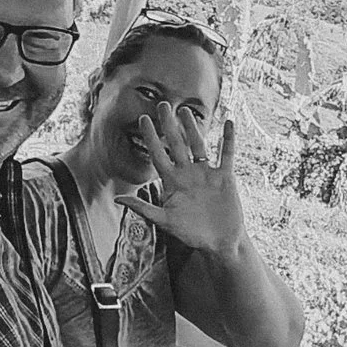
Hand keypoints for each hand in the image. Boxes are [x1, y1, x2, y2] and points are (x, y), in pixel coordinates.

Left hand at [119, 104, 247, 256]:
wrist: (218, 242)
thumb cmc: (190, 233)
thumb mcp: (165, 221)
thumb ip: (143, 208)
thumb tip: (118, 200)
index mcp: (172, 182)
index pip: (159, 154)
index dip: (151, 137)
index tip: (143, 119)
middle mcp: (187, 173)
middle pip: (177, 144)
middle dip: (169, 125)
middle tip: (162, 104)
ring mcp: (206, 173)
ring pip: (198, 145)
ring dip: (193, 128)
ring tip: (186, 110)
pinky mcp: (225, 177)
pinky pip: (226, 154)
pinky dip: (228, 140)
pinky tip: (229, 122)